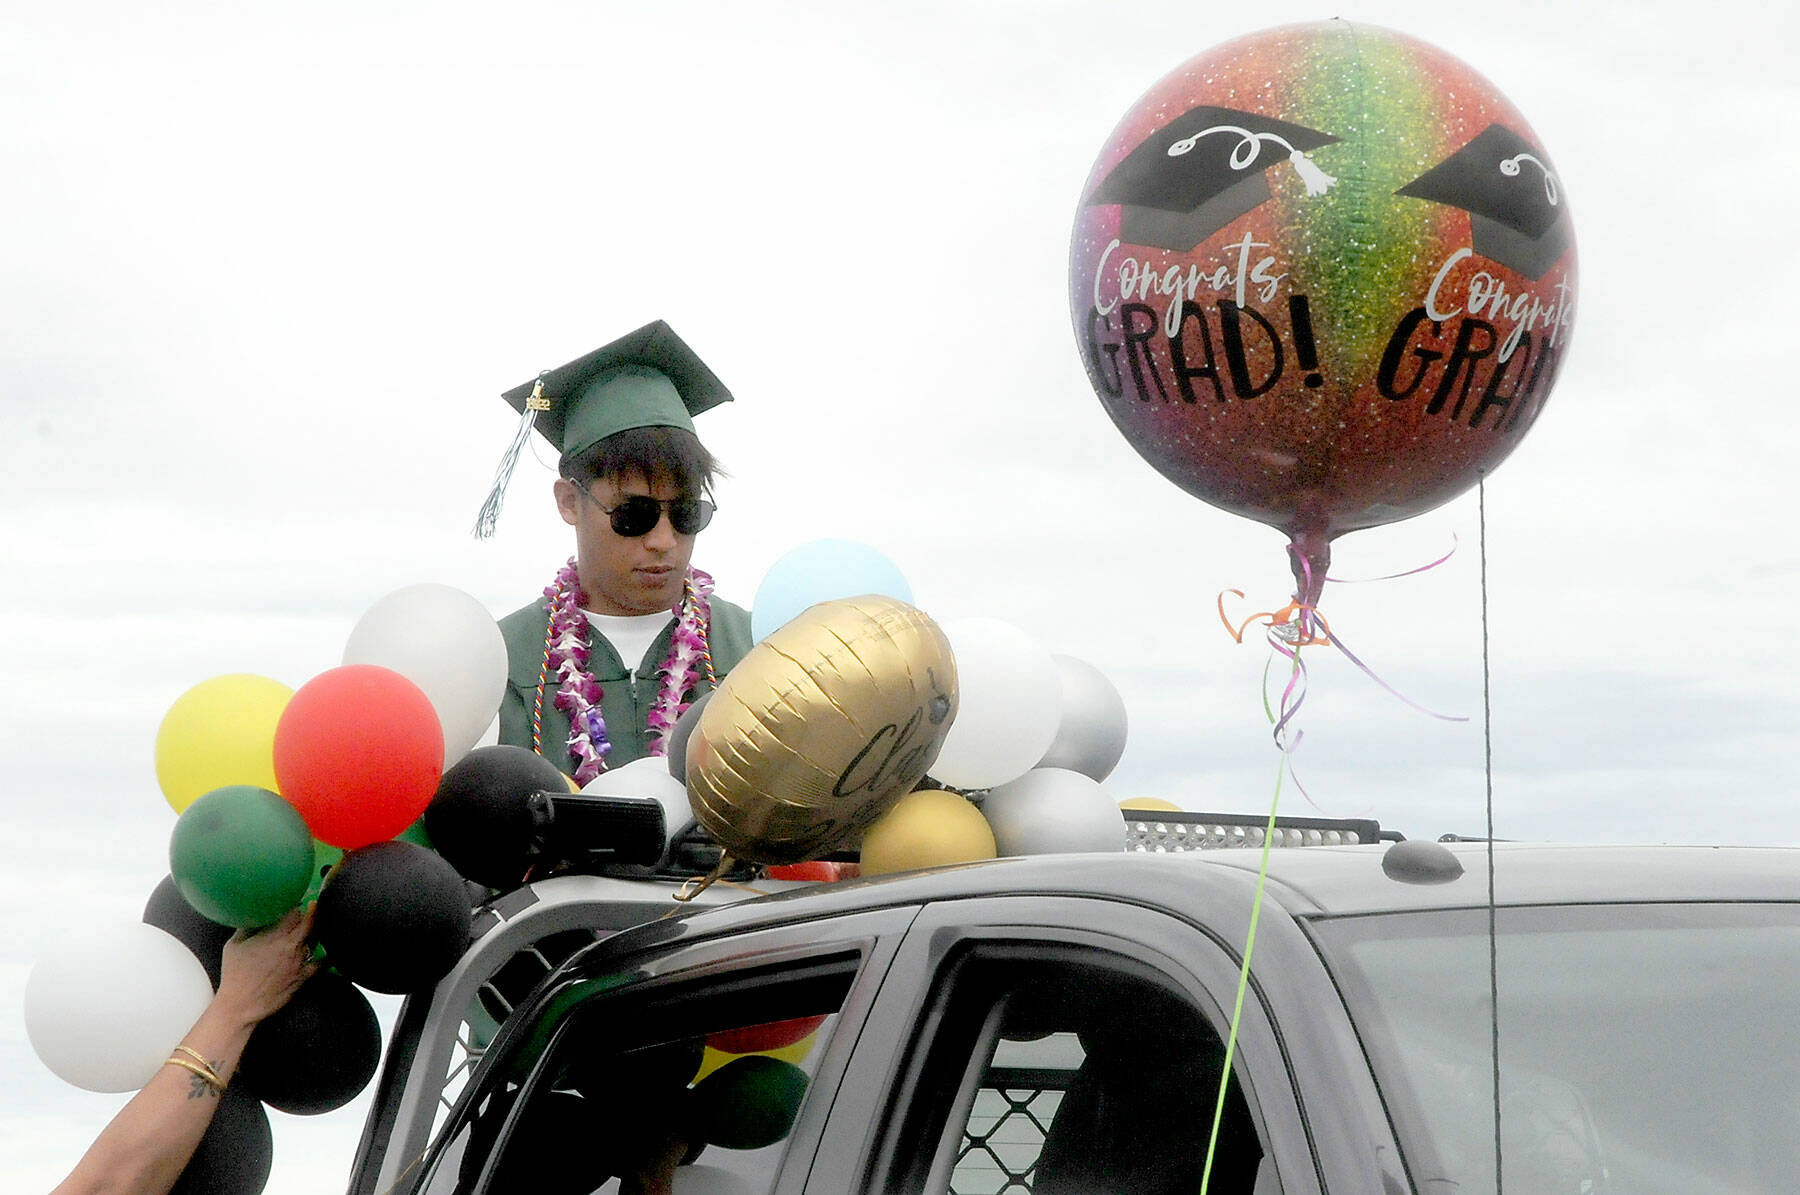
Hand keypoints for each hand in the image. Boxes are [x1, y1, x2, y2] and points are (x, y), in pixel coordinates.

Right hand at [215, 904, 319, 1026]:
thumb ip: (247, 926)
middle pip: (310, 923)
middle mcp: (291, 946)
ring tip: (313, 928)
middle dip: (311, 914)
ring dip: (314, 932)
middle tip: (311, 909)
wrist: (241, 1005)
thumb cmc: (234, 974)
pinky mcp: (304, 976)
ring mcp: (300, 962)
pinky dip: (325, 955)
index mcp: (274, 936)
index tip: (297, 902)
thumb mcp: (234, 945)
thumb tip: (255, 913)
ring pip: (315, 939)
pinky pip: (322, 962)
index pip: (295, 912)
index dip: (297, 905)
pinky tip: (328, 950)